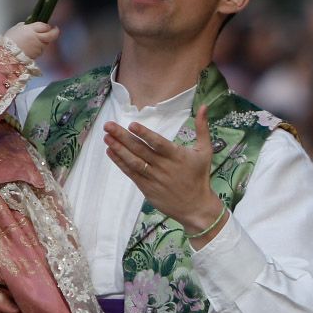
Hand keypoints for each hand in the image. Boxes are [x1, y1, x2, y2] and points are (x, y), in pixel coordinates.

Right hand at [3, 21, 58, 60]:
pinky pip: (41, 49)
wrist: (6, 54)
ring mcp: (39, 47)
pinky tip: (32, 46)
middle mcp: (38, 38)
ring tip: (36, 39)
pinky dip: (39, 47)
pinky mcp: (38, 54)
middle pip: (52, 35)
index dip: (47, 26)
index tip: (47, 25)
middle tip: (55, 29)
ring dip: (45, 40)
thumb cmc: (9, 40)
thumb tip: (32, 23)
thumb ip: (27, 25)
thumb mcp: (17, 28)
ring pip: (47, 42)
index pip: (45, 26)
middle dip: (55, 31)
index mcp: (31, 30)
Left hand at [103, 105, 224, 242]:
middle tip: (108, 125)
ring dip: (118, 149)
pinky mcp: (146, 188)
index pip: (158, 143)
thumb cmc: (200, 176)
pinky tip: (111, 152)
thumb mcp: (205, 151)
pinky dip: (120, 162)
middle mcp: (164, 167)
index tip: (132, 125)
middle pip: (140, 150)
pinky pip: (131, 173)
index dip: (145, 134)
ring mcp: (154, 178)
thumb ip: (202, 128)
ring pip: (133, 162)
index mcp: (177, 156)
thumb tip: (203, 106)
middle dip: (123, 137)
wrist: (196, 207)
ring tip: (106, 137)